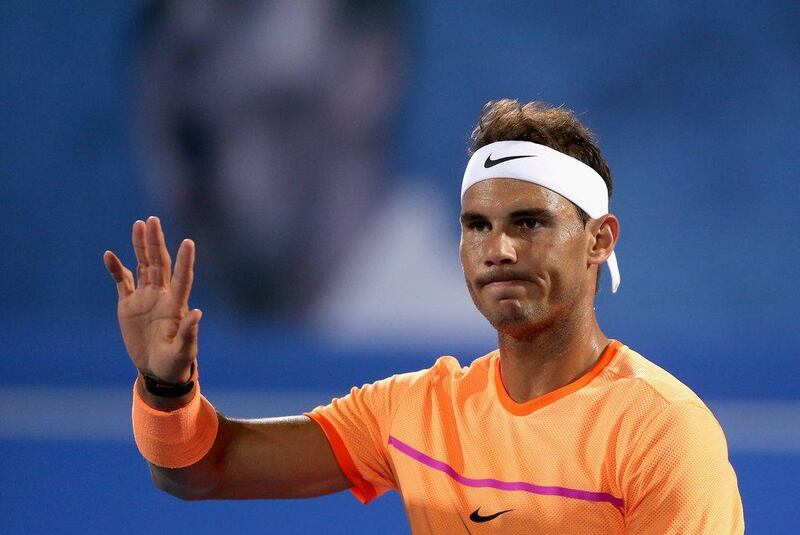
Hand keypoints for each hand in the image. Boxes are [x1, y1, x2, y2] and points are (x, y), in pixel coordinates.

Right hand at [103, 216, 200, 383]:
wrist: (158, 369)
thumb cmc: (175, 362)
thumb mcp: (182, 352)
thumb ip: (189, 333)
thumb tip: (198, 313)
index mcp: (176, 306)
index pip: (182, 278)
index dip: (184, 261)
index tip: (188, 242)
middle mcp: (161, 296)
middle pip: (159, 263)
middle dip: (156, 242)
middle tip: (153, 220)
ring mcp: (145, 298)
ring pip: (143, 265)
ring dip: (140, 246)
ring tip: (139, 224)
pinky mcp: (129, 304)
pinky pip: (122, 281)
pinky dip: (116, 269)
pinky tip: (109, 255)